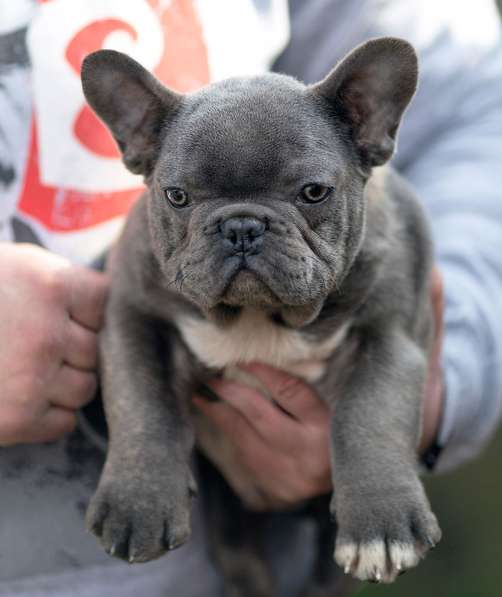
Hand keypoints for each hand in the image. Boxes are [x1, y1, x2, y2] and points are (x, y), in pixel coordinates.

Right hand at [0, 243, 107, 445]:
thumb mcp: (15, 265)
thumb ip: (61, 282)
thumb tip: (102, 306)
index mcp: (50, 286)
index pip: (105, 303)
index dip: (87, 312)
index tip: (67, 313)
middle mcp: (48, 334)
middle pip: (98, 350)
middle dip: (75, 348)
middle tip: (41, 343)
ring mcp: (33, 380)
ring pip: (86, 388)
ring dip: (65, 382)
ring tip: (30, 369)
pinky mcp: (16, 420)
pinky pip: (64, 422)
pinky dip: (51, 414)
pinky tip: (24, 395)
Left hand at [194, 363, 331, 509]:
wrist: (347, 484)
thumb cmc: (334, 435)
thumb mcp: (328, 410)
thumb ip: (300, 392)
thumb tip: (261, 366)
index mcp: (324, 426)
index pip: (291, 392)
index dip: (266, 373)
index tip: (246, 359)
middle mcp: (304, 450)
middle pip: (259, 414)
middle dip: (230, 392)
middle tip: (210, 377)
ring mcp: (286, 472)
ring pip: (242, 437)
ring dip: (219, 414)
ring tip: (201, 397)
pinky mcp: (273, 487)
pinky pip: (244, 454)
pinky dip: (231, 434)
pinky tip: (220, 421)